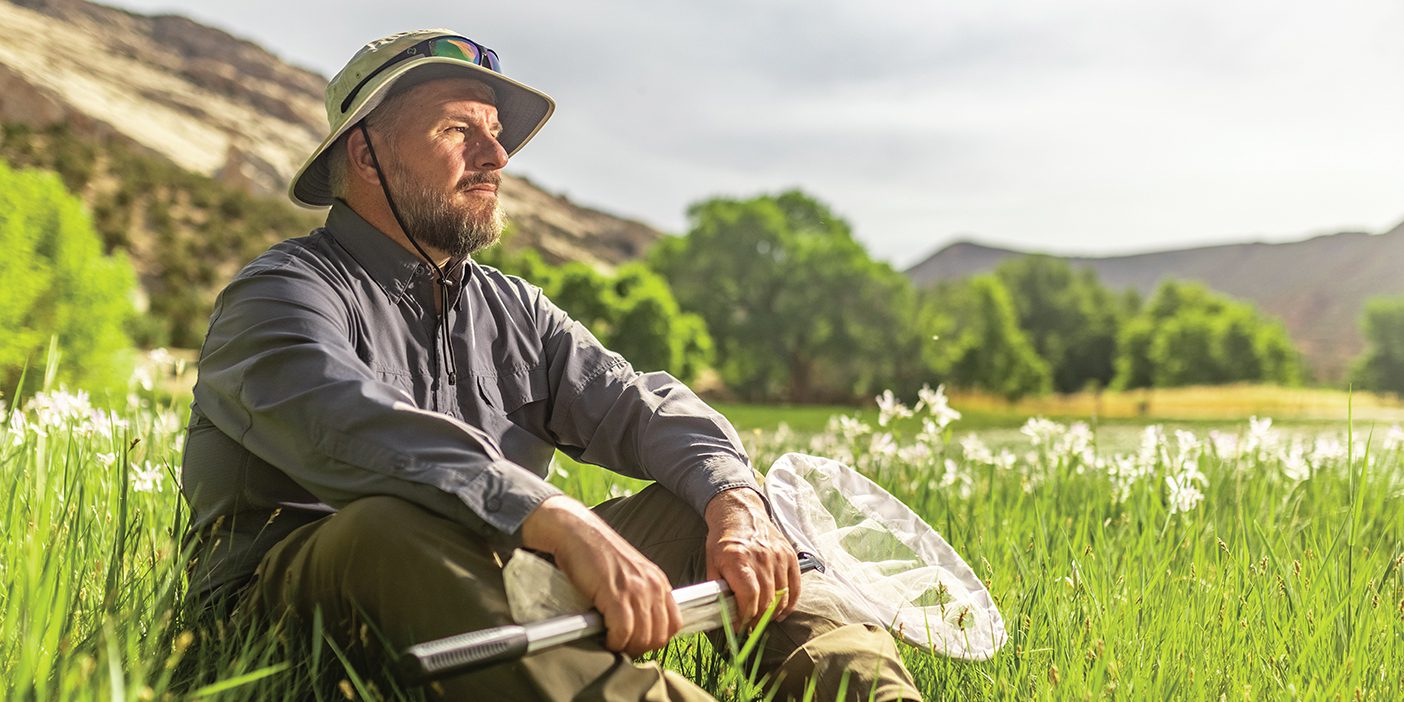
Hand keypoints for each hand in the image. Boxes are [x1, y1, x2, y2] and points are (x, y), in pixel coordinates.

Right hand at [521, 496, 681, 656]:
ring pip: (643, 637)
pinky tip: (605, 638)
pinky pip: (623, 632)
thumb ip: (641, 595)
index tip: (639, 643)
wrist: (577, 533)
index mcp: (658, 581)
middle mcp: (652, 585)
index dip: (657, 640)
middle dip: (641, 648)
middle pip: (660, 636)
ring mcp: (636, 589)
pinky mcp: (616, 593)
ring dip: (627, 647)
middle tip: (623, 647)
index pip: (674, 624)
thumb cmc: (597, 555)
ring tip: (612, 643)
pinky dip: (614, 642)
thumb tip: (641, 627)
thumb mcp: (630, 575)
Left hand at [703, 488, 800, 628]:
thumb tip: (721, 614)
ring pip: (782, 597)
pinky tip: (781, 612)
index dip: (745, 618)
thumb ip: (717, 588)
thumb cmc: (724, 540)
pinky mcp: (790, 556)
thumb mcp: (711, 562)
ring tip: (762, 620)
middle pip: (767, 601)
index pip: (749, 598)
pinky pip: (795, 587)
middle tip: (750, 627)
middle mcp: (761, 557)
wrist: (741, 513)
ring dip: (773, 614)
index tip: (739, 627)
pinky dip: (790, 604)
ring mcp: (778, 556)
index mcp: (739, 559)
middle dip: (758, 620)